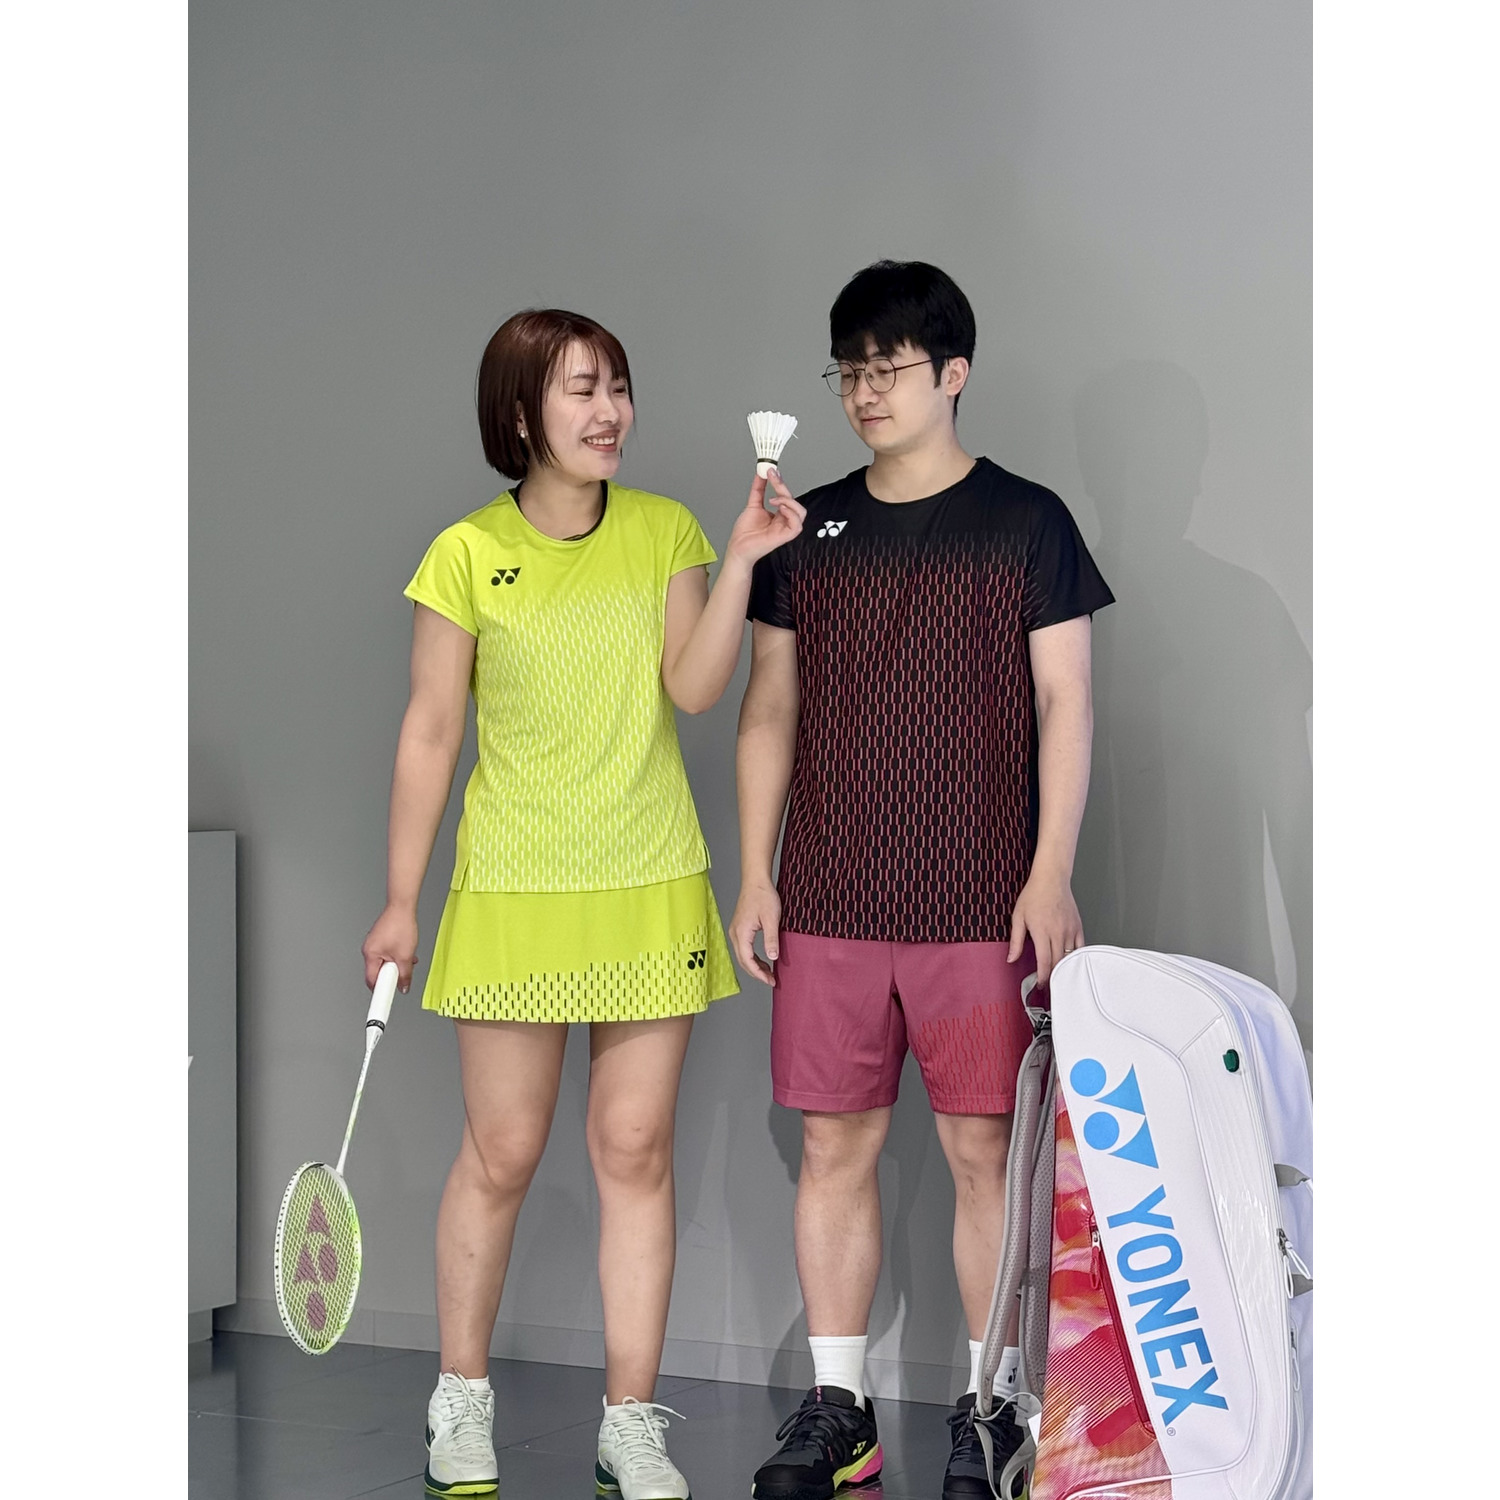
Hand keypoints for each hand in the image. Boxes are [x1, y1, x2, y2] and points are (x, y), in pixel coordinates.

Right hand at [362, 905, 418, 993]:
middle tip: (402, 972)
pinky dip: (396, 956)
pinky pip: (386, 954)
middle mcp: (368, 949)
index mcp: (370, 955)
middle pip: (378, 972)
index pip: (372, 980)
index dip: (380, 990)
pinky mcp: (379, 939)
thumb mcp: (406, 955)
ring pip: (384, 963)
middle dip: (392, 974)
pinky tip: (405, 951)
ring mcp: (373, 943)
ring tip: (407, 956)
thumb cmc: (400, 925)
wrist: (402, 906)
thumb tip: (403, 987)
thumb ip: (405, 974)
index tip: (385, 1000)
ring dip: (396, 964)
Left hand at [724, 471, 805, 567]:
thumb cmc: (745, 533)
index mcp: (779, 515)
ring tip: (774, 499)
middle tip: (772, 477)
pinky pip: (796, 525)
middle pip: (795, 502)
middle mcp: (784, 521)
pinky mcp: (784, 537)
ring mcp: (785, 529)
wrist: (737, 548)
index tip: (772, 471)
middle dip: (784, 487)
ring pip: (800, 513)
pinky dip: (791, 514)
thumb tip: (761, 475)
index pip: (787, 496)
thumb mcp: (753, 505)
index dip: (781, 482)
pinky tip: (780, 509)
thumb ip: (758, 489)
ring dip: (789, 501)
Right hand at [729, 877, 781, 985]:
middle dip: (757, 973)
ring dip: (755, 966)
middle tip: (771, 980)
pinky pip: (744, 948)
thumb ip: (771, 939)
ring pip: (743, 956)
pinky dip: (753, 957)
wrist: (756, 880)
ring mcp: (736, 931)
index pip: (747, 961)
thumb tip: (772, 958)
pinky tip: (763, 960)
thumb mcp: (771, 919)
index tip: (770, 980)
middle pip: (743, 961)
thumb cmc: (763, 896)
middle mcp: (735, 934)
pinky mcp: (739, 928)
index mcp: (741, 933)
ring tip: (769, 972)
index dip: (759, 974)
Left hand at [1007, 869, 1083, 989]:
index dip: (1042, 977)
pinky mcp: (1078, 927)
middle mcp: (1058, 932)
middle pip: (1057, 962)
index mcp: (1042, 931)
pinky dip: (1075, 957)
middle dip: (1052, 976)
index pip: (1044, 962)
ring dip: (1064, 968)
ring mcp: (1070, 930)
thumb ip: (1016, 941)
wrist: (1051, 880)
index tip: (1039, 984)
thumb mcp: (1018, 917)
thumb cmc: (1034, 895)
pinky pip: (1080, 948)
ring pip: (1069, 957)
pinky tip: (1070, 962)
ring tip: (1058, 976)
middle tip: (1048, 984)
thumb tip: (1011, 958)